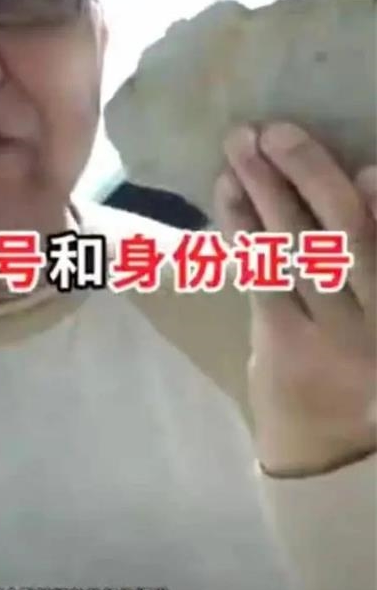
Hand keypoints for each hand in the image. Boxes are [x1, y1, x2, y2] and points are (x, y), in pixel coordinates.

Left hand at [214, 123, 376, 477]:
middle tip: (275, 130)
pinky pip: (264, 275)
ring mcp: (335, 337)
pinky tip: (226, 191)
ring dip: (266, 190)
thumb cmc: (362, 370)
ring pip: (300, 249)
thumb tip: (367, 175)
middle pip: (349, 235)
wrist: (333, 459)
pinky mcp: (287, 348)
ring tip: (240, 144)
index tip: (365, 167)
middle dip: (312, 174)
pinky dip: (243, 227)